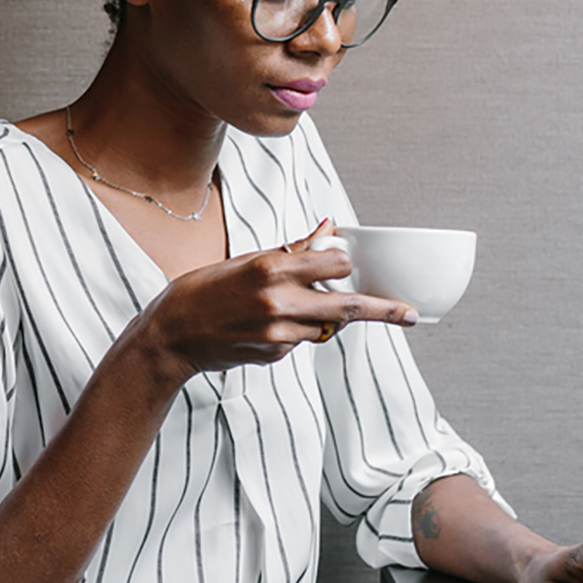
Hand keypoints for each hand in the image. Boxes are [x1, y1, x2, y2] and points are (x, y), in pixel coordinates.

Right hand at [136, 219, 418, 378]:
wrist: (170, 336)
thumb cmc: (203, 290)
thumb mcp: (245, 259)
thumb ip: (293, 249)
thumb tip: (329, 227)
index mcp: (271, 269)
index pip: (335, 263)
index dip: (342, 262)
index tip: (344, 262)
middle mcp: (279, 302)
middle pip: (347, 306)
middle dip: (384, 311)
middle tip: (412, 315)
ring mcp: (278, 334)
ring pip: (325, 326)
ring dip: (325, 317)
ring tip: (290, 307)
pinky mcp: (274, 355)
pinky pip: (300, 341)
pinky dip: (295, 331)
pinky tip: (264, 326)